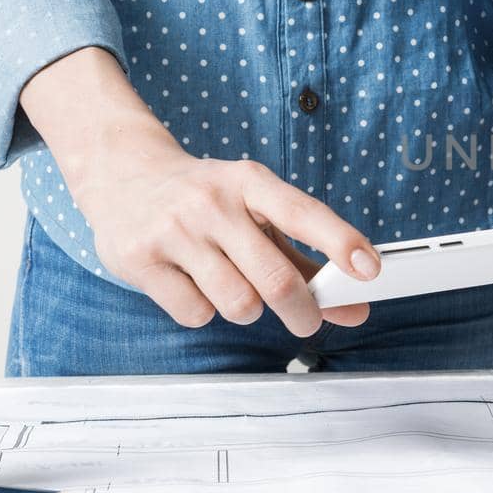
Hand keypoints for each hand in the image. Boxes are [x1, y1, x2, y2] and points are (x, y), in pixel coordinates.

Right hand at [21, 48, 377, 335]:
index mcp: (250, 183)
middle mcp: (213, 202)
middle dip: (302, 310)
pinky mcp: (140, 259)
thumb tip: (355, 307)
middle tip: (306, 319)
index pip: (303, 213)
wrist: (123, 173)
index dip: (341, 243)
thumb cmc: (206, 200)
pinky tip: (193, 286)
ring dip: (246, 310)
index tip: (369, 270)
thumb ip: (306, 260)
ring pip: (236, 303)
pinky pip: (195, 313)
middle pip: (275, 278)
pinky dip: (204, 312)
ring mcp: (174, 230)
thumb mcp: (256, 213)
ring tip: (234, 289)